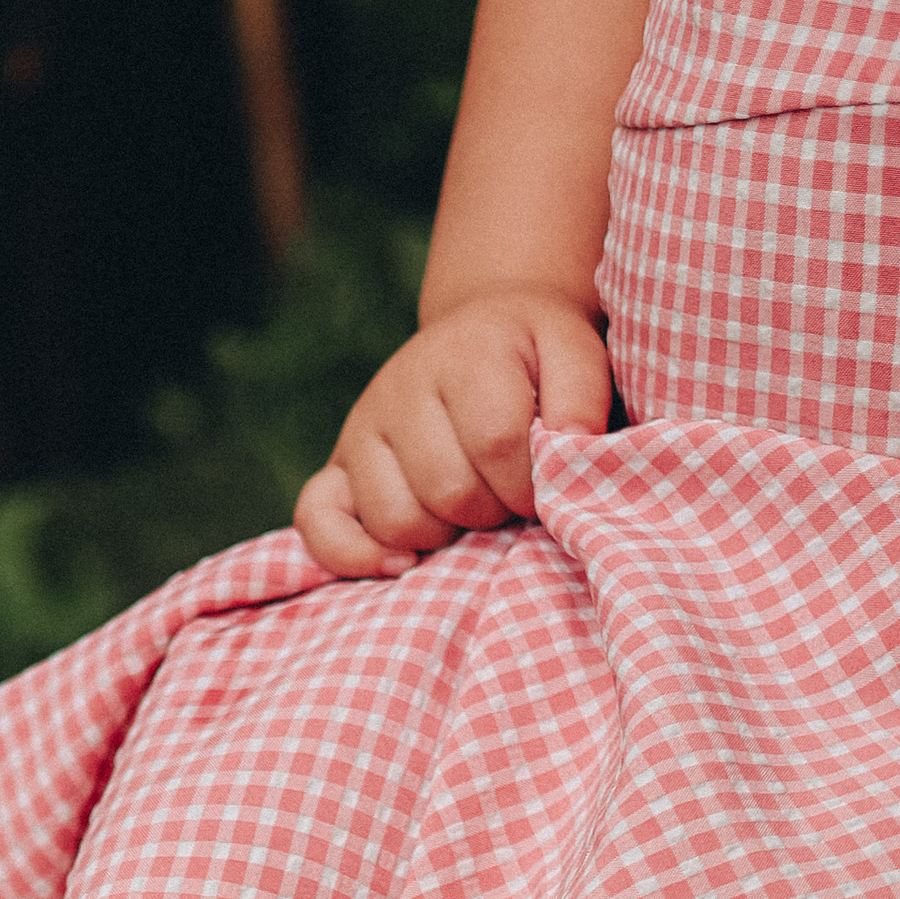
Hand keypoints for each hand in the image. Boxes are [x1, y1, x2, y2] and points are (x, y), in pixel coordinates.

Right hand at [295, 289, 613, 576]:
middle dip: (492, 511)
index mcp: (466, 354)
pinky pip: (318, 523)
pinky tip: (402, 562)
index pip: (497, 443)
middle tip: (509, 498)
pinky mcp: (335, 467)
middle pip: (448, 490)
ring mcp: (362, 429)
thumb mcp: (576, 353)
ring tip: (468, 512)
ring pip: (397, 519)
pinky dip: (355, 555)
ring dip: (443, 535)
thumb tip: (565, 450)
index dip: (529, 484)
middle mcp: (403, 386)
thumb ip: (581, 397)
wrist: (480, 336)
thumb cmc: (534, 360)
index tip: (544, 486)